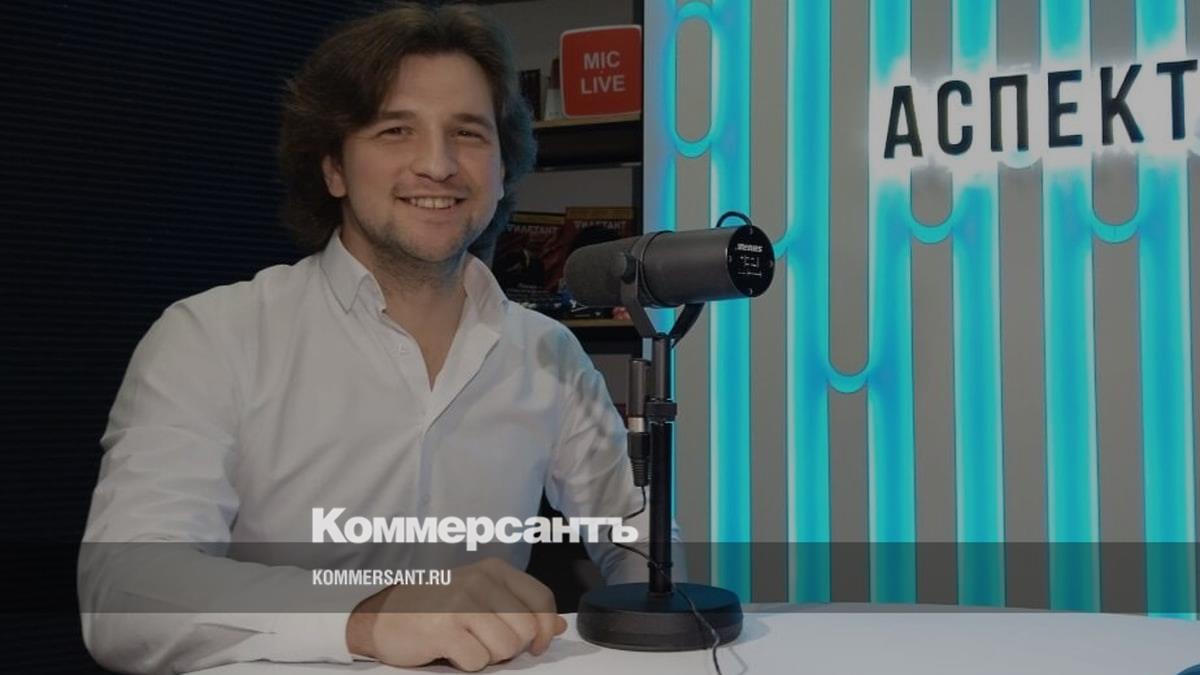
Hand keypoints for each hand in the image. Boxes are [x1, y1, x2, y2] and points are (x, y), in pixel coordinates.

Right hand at [345, 557, 568, 670]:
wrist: (382, 617)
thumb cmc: (436, 608)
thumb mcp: (482, 598)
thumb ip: (521, 609)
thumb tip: (559, 627)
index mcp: (494, 570)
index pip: (541, 599)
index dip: (546, 628)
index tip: (537, 645)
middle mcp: (480, 581)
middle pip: (526, 630)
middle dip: (511, 647)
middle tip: (484, 642)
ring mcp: (461, 603)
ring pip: (506, 648)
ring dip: (488, 657)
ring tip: (466, 644)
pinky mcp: (444, 629)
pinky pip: (478, 662)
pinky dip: (466, 664)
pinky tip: (449, 650)